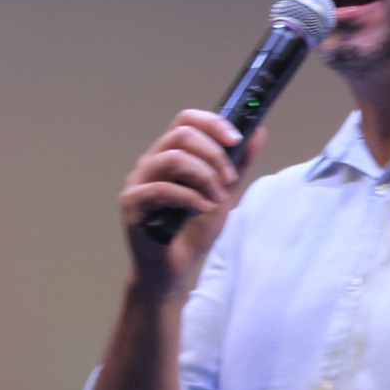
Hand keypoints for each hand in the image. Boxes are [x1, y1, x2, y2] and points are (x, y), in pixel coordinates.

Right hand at [119, 110, 260, 292]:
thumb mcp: (224, 194)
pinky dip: (189, 198)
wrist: (173, 269)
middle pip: (181, 134)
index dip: (212, 123)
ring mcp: (138, 182)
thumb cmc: (191, 230)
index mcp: (171, 155)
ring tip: (216, 199)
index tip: (236, 139)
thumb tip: (258, 133)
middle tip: (229, 179)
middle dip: (214, 154)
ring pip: (172, 158)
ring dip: (204, 176)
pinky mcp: (132, 203)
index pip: (186, 120)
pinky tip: (203, 209)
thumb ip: (238, 165)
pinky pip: (161, 189)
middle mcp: (151, 163)